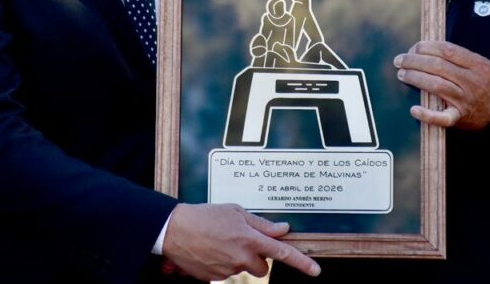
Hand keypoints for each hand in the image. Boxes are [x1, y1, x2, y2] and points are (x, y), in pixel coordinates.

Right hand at [162, 203, 319, 280]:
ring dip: (236, 258)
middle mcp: (241, 258)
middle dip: (257, 258)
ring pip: (242, 268)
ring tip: (218, 241)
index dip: (302, 262)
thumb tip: (283, 229)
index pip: (283, 253)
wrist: (174, 230)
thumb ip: (261, 223)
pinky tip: (209, 250)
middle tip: (241, 241)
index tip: (316, 271)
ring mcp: (227, 271)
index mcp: (250, 239)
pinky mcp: (213, 279)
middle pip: (262, 267)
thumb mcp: (235, 211)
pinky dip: (220, 263)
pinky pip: (224, 273)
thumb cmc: (204, 215)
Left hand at [394, 41, 489, 129]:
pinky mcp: (460, 118)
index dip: (427, 47)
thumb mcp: (480, 64)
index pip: (447, 50)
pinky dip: (428, 115)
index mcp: (477, 64)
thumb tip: (427, 48)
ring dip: (415, 78)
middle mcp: (471, 81)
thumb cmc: (486, 83)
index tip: (414, 47)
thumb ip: (459, 57)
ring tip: (402, 74)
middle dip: (415, 61)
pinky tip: (414, 109)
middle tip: (400, 60)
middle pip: (438, 66)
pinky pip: (443, 118)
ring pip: (437, 86)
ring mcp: (465, 100)